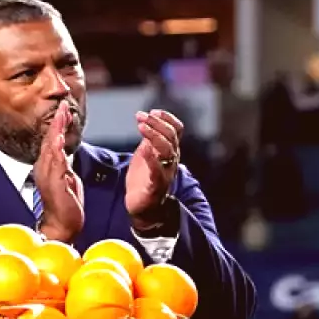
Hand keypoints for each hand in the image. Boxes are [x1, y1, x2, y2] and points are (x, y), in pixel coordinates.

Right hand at [34, 103, 83, 242]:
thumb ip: (65, 166)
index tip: (65, 109)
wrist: (63, 225)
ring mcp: (48, 176)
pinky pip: (56, 164)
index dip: (58, 124)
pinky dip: (58, 150)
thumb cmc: (66, 204)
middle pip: (50, 139)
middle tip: (64, 105)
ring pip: (52, 148)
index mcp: (48, 166)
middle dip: (57, 121)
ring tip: (62, 115)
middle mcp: (44, 168)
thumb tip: (66, 155)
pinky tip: (60, 139)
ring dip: (57, 130)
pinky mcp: (55, 184)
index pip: (53, 140)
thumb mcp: (68, 179)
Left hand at [125, 109, 183, 227]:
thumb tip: (146, 120)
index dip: (168, 118)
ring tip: (141, 125)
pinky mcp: (157, 186)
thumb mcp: (146, 154)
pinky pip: (158, 170)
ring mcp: (166, 173)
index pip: (177, 130)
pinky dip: (151, 158)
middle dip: (157, 123)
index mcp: (170, 151)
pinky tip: (142, 149)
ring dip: (155, 135)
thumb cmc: (144, 179)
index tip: (153, 111)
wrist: (143, 207)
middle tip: (141, 116)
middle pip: (171, 136)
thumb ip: (148, 139)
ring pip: (167, 149)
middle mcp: (172, 160)